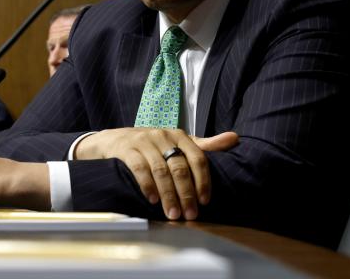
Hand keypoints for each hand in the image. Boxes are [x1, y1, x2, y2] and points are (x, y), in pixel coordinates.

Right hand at [75, 128, 238, 219]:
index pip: (197, 157)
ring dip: (168, 195)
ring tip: (172, 214)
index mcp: (179, 135)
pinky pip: (139, 168)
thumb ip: (205, 145)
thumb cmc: (152, 145)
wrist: (114, 140)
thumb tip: (235, 138)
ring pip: (160, 170)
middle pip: (179, 167)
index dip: (203, 180)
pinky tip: (152, 200)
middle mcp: (162, 135)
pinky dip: (147, 185)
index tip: (205, 201)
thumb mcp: (178, 143)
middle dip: (186, 193)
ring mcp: (143, 141)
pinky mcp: (126, 149)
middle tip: (190, 214)